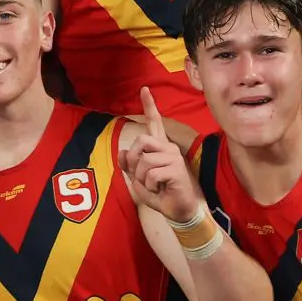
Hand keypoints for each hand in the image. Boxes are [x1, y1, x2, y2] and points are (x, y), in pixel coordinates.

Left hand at [118, 88, 201, 219]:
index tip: (144, 89)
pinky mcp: (176, 169)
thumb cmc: (160, 194)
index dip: (149, 106)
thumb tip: (123, 152)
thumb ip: (129, 165)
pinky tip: (159, 190)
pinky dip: (149, 186)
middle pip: (141, 140)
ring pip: (144, 161)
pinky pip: (151, 175)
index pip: (154, 123)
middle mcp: (168, 148)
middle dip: (134, 160)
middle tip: (140, 176)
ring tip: (152, 186)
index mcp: (159, 148)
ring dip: (141, 179)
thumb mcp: (138, 179)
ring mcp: (174, 158)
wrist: (178, 211)